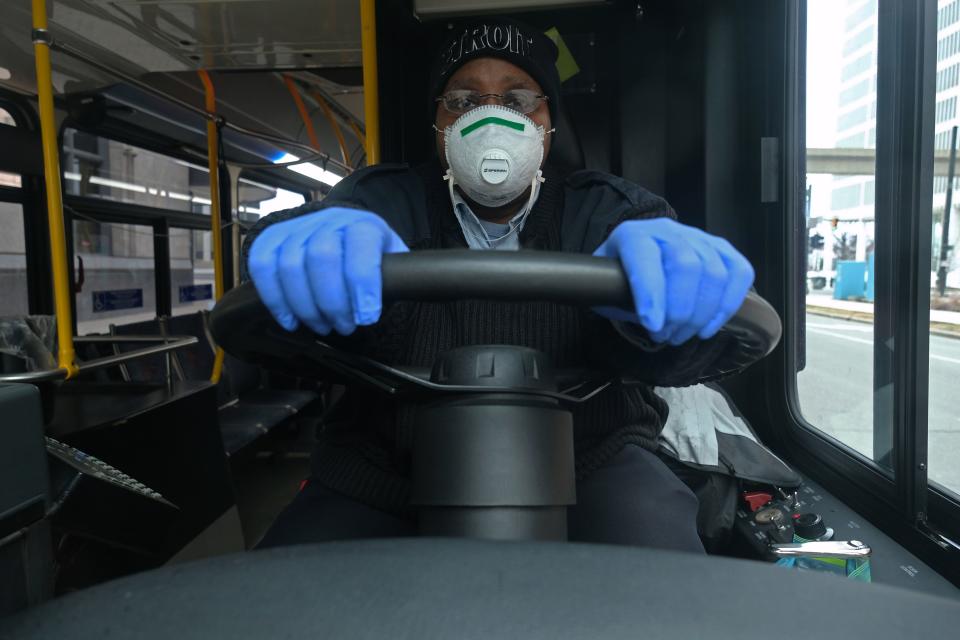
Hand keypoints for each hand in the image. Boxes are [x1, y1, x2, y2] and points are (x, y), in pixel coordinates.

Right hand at [247, 207, 408, 334]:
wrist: (340, 234)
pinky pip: (262, 267)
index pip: (361, 249)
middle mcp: (329, 220)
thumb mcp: (391, 262)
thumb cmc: (369, 257)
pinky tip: (290, 320)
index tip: (366, 317)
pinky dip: (274, 299)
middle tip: (344, 326)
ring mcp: (297, 227)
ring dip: (306, 307)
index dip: (363, 285)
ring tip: (321, 325)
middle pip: (322, 258)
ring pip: (291, 266)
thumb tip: (408, 295)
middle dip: (332, 302)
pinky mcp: (272, 239)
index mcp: (364, 225)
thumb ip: (397, 277)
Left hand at [592, 218, 754, 344]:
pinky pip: (740, 273)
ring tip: (680, 335)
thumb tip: (649, 320)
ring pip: (715, 273)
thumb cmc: (618, 277)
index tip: (652, 325)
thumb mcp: (604, 286)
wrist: (637, 258)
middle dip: (679, 310)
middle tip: (664, 336)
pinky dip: (727, 306)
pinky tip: (706, 328)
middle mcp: (668, 231)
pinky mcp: (723, 250)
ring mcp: (699, 237)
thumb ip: (617, 298)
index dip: (651, 293)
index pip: (645, 258)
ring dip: (700, 315)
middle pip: (686, 265)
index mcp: (633, 235)